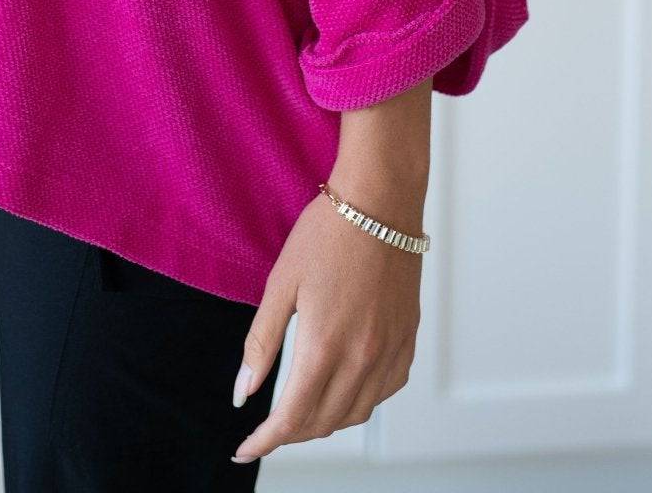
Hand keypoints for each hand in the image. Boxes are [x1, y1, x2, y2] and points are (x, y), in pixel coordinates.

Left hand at [230, 179, 421, 460]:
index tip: (245, 450)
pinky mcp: (407, 340)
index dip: (265, 441)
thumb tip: (243, 393)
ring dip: (324, 422)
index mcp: (325, 346)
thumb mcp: (281, 284)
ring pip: (355, 414)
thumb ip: (262, 343)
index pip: (291, 418)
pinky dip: (359, 402)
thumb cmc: (328, 233)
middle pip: (322, 422)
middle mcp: (362, 358)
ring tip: (300, 412)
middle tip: (266, 427)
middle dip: (290, 433)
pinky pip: (384, 392)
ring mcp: (390, 352)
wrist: (380, 201)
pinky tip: (343, 388)